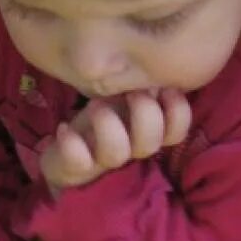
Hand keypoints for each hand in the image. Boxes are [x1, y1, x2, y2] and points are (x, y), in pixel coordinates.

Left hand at [39, 88, 191, 192]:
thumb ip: (143, 87)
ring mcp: (102, 162)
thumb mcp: (123, 97)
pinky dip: (72, 145)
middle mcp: (128, 150)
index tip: (166, 88)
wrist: (62, 153)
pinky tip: (64, 128)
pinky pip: (79, 163)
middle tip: (130, 92)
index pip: (176, 134)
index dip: (178, 113)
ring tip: (94, 104)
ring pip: (116, 154)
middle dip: (145, 114)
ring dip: (108, 125)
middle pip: (150, 145)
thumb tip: (158, 71)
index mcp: (146, 133)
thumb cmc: (100, 119)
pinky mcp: (75, 169)